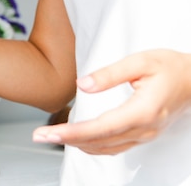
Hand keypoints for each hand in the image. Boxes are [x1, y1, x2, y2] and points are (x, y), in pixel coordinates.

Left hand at [32, 49, 190, 154]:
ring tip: (50, 136)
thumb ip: (110, 74)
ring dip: (76, 144)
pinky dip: (92, 145)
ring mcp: (145, 134)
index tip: (50, 132)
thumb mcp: (140, 61)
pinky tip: (76, 140)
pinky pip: (114, 146)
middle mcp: (144, 128)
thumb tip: (82, 85)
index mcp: (143, 111)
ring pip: (106, 148)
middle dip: (65, 140)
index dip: (73, 132)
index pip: (100, 128)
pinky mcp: (143, 134)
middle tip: (38, 136)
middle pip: (99, 141)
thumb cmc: (169, 66)